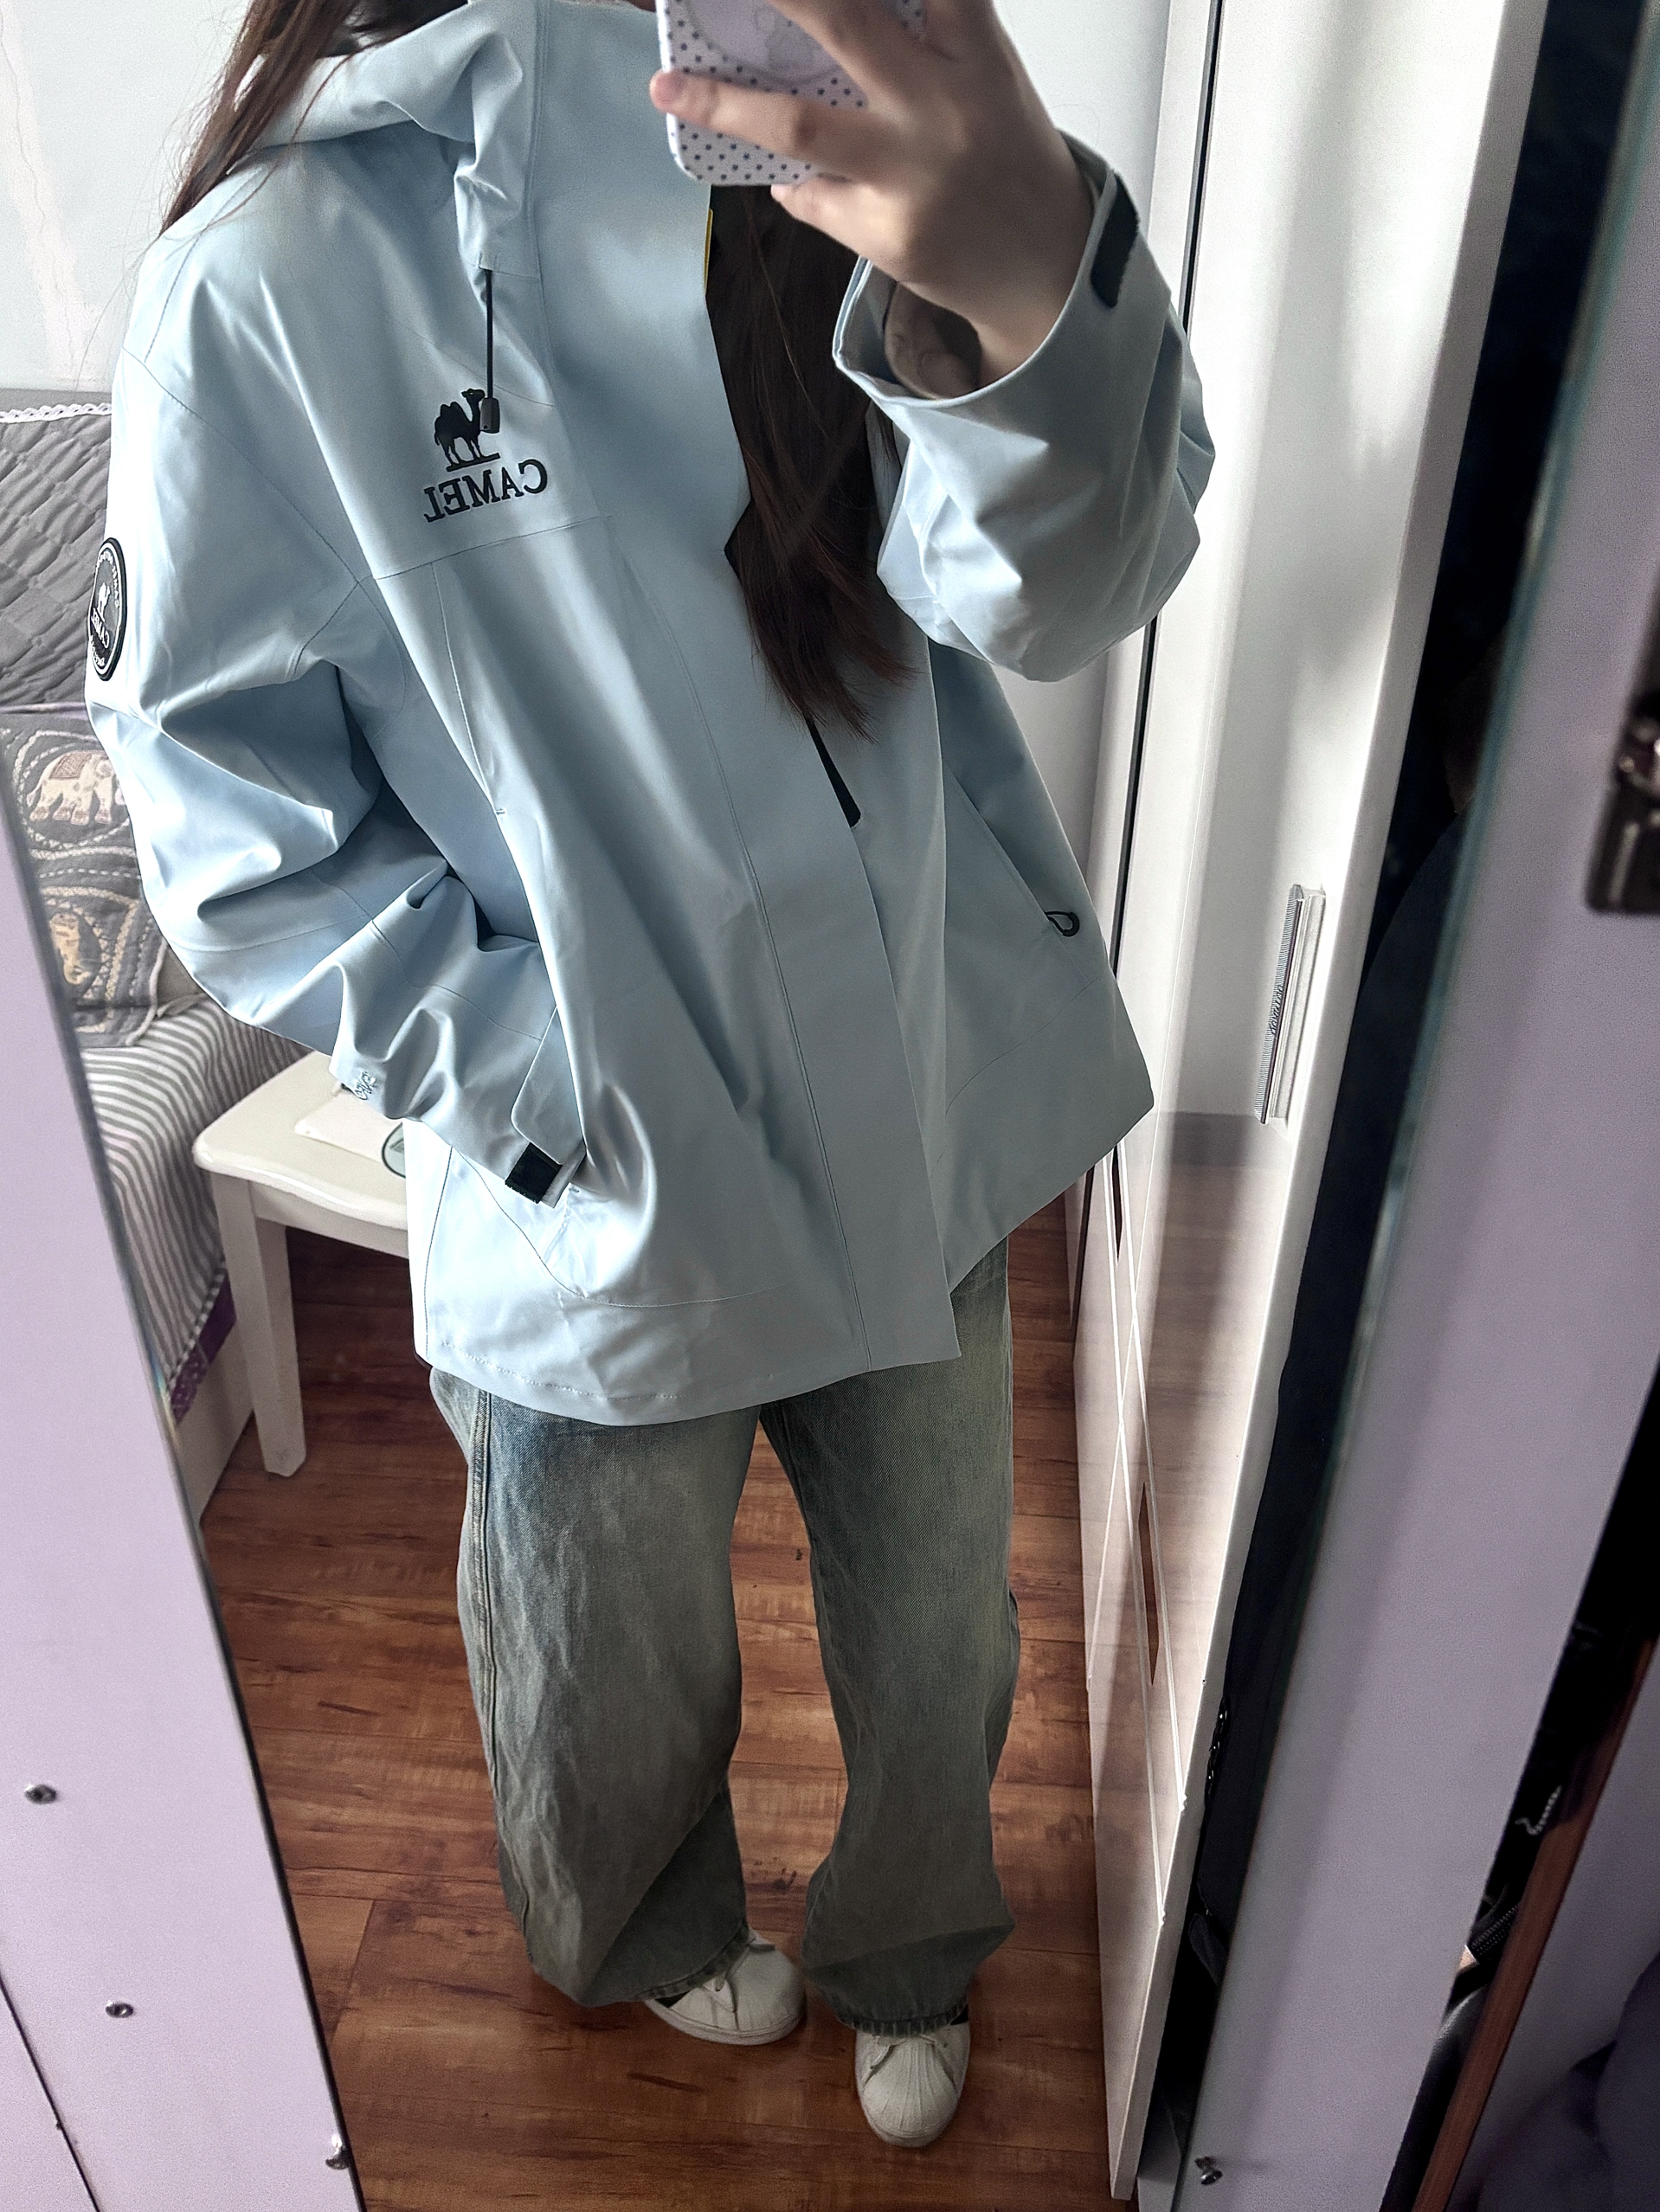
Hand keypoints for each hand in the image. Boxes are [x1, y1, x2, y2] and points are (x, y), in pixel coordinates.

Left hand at [649, 0, 1093, 385]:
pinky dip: (794, 182)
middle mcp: (942, 107)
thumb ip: (930, 35)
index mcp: (975, 53)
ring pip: (799, 125)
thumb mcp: (987, 76)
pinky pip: (812, 196)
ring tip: (669, 86)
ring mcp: (910, 176)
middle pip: (843, 22)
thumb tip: (821, 17)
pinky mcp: (887, 235)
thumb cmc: (1006, 154)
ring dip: (724, 101)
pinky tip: (793, 178)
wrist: (1046, 270)